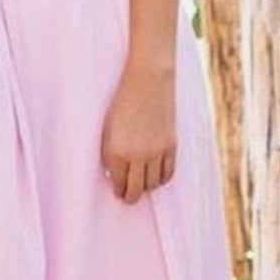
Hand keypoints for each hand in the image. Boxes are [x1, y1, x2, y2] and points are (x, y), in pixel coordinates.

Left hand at [100, 59, 176, 203]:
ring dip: (146, 187)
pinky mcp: (171, 147)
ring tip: (141, 186)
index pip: (118, 184)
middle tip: (127, 196)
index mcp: (116, 151)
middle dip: (130, 196)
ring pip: (152, 185)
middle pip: (136, 190)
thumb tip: (113, 173)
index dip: (118, 191)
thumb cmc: (121, 102)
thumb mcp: (107, 127)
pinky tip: (155, 177)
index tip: (117, 192)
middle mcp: (136, 156)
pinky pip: (168, 174)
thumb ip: (109, 151)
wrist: (147, 82)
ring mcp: (156, 153)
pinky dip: (161, 179)